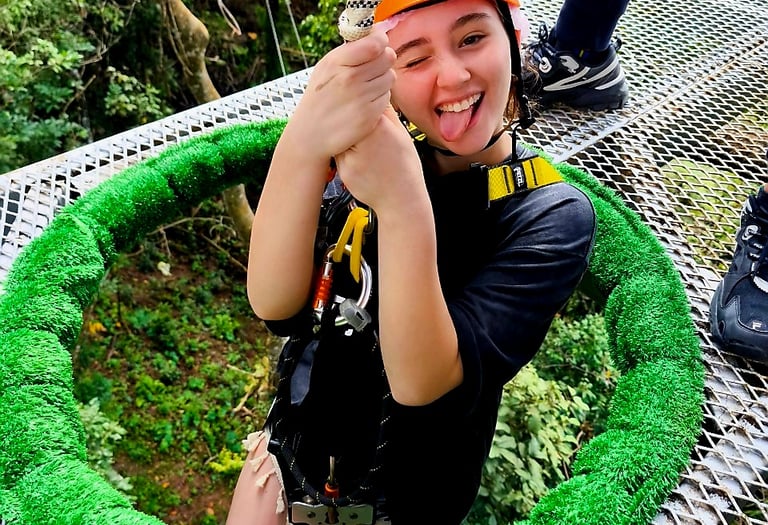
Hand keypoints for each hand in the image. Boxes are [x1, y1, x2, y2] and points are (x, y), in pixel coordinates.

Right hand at [288, 27, 396, 160]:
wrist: (310, 135)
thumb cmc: (320, 98)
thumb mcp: (325, 68)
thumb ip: (350, 51)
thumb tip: (378, 33)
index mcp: (337, 62)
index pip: (375, 43)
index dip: (381, 42)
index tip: (377, 45)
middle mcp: (349, 78)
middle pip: (387, 57)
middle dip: (383, 60)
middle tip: (373, 68)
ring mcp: (361, 98)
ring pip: (390, 77)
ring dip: (382, 80)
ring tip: (365, 87)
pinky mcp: (370, 116)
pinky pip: (387, 97)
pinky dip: (380, 98)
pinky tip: (365, 103)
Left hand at [335, 106, 426, 213]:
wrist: (402, 199)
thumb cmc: (404, 167)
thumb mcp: (401, 133)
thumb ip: (386, 112)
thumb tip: (376, 93)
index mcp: (379, 127)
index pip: (359, 104)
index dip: (360, 104)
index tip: (363, 107)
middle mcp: (363, 141)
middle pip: (346, 119)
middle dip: (350, 120)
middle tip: (363, 131)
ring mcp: (351, 157)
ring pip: (339, 136)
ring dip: (345, 136)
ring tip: (364, 147)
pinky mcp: (343, 170)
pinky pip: (338, 154)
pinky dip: (344, 154)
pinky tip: (361, 160)